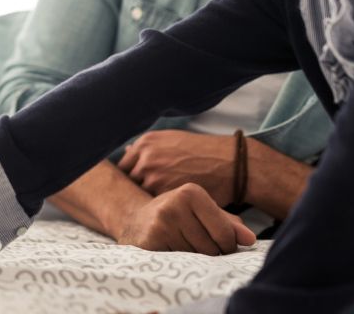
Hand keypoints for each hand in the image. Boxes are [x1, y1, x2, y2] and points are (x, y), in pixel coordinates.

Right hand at [116, 183, 254, 254]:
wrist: (135, 220)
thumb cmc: (177, 216)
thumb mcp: (201, 212)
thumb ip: (228, 224)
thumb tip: (250, 239)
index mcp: (192, 192)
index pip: (225, 234)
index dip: (226, 246)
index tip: (217, 243)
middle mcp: (175, 202)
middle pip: (211, 249)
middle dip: (209, 254)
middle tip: (193, 244)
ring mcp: (161, 221)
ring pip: (195, 258)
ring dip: (193, 260)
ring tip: (179, 246)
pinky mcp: (150, 239)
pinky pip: (178, 262)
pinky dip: (177, 263)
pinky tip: (168, 251)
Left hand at [118, 130, 235, 205]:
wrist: (229, 163)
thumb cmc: (203, 152)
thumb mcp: (172, 140)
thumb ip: (149, 148)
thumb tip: (126, 150)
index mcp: (145, 143)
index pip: (124, 167)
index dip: (132, 178)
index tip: (139, 188)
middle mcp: (145, 157)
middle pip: (129, 181)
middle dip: (137, 190)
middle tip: (143, 201)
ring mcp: (153, 175)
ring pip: (140, 194)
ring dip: (146, 202)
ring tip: (155, 210)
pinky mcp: (164, 192)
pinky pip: (153, 205)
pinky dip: (158, 210)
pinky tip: (165, 213)